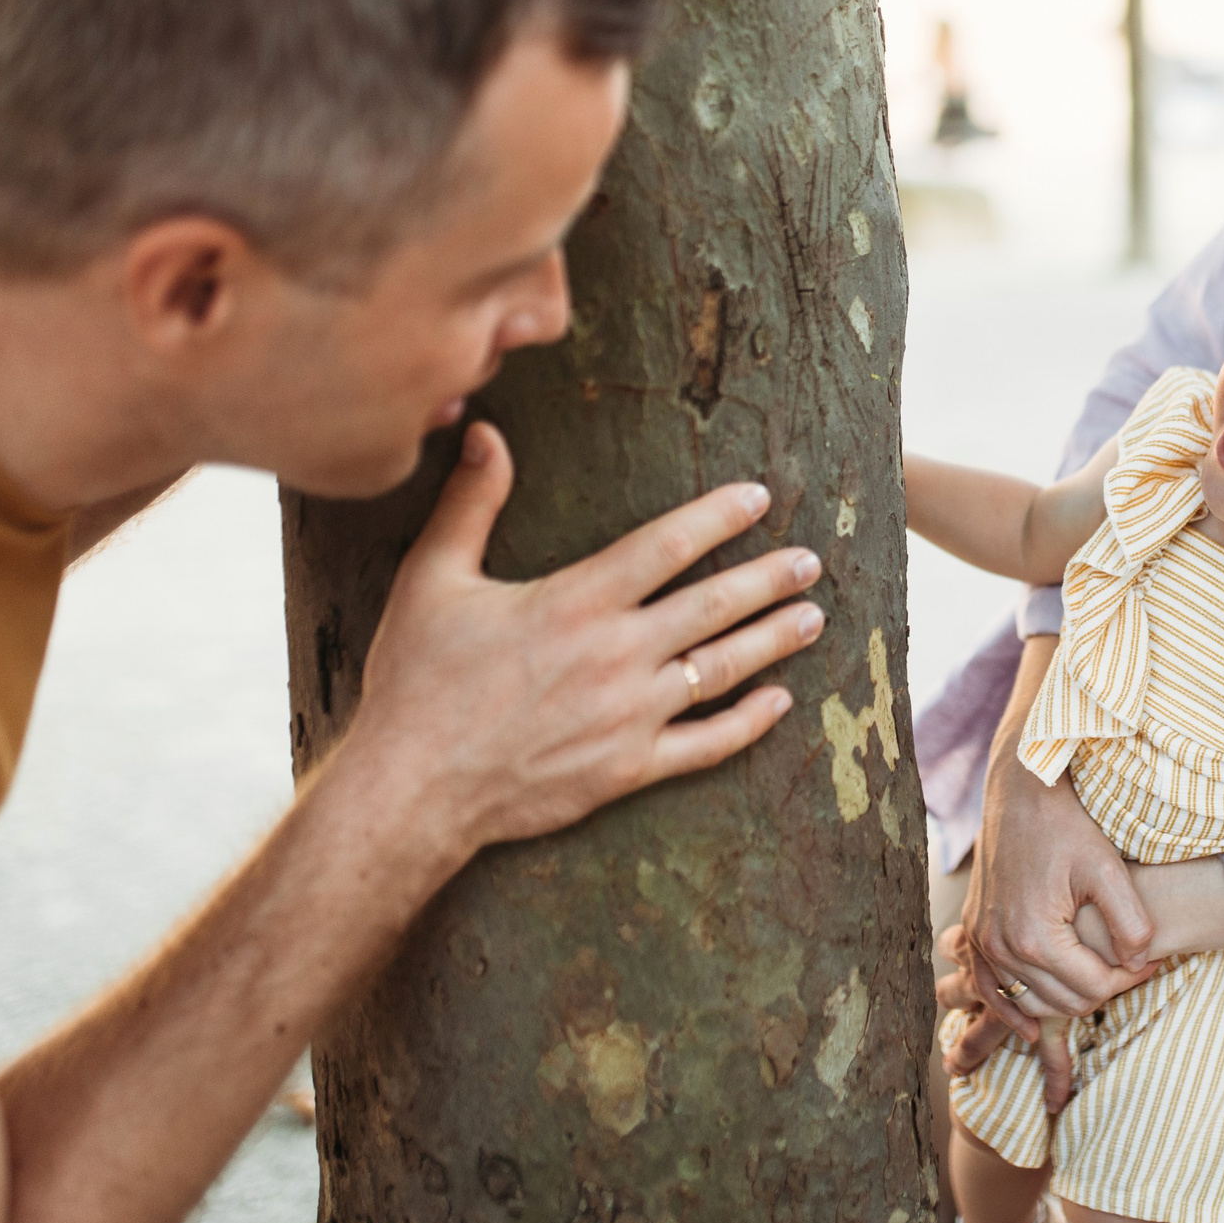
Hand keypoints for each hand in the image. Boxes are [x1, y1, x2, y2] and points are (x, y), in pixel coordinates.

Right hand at [340, 422, 820, 855]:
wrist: (411, 789)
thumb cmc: (416, 681)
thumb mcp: (431, 579)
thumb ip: (470, 504)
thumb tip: (486, 432)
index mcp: (577, 600)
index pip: (668, 544)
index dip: (719, 515)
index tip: (759, 497)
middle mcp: (617, 653)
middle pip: (714, 604)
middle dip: (769, 578)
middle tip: (811, 561)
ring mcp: (630, 714)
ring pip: (724, 669)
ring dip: (774, 640)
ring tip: (812, 617)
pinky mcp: (630, 768)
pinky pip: (707, 744)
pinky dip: (749, 721)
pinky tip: (779, 702)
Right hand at [963, 767, 1154, 1024]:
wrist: (1021, 792)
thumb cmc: (1066, 825)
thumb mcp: (1109, 870)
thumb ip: (1131, 924)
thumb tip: (1140, 963)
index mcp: (1036, 937)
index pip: (1095, 987)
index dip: (1131, 977)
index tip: (1152, 958)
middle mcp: (1002, 948)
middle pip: (1065, 1001)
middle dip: (1104, 987)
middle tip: (1132, 964)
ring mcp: (982, 943)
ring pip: (1032, 1001)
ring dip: (1067, 998)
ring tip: (1099, 975)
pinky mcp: (973, 934)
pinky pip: (990, 990)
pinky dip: (1012, 1010)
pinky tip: (1032, 1028)